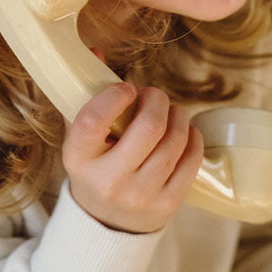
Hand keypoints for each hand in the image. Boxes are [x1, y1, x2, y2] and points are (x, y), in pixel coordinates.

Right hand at [62, 83, 203, 232]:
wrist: (106, 220)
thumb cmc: (95, 166)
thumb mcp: (81, 136)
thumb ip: (86, 94)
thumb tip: (97, 50)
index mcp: (79, 159)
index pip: (93, 121)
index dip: (114, 96)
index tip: (127, 88)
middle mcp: (108, 181)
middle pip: (148, 128)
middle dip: (157, 100)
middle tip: (153, 96)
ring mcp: (140, 196)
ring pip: (174, 142)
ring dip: (177, 116)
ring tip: (169, 112)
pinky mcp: (167, 204)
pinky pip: (191, 160)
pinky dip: (192, 137)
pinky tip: (183, 131)